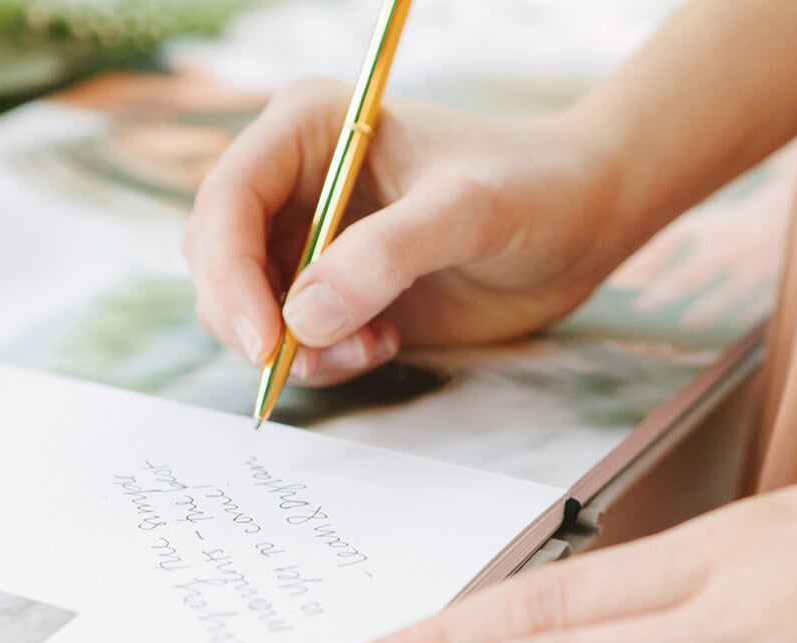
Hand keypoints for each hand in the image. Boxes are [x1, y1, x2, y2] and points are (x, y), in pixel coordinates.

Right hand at [183, 78, 625, 386]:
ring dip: (292, 347)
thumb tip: (304, 318)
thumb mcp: (468, 211)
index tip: (267, 341)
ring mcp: (307, 238)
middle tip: (312, 359)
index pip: (228, 200)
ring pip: (245, 307)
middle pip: (217, 259)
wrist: (579, 222)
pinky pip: (289, 338)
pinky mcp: (331, 289)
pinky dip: (319, 358)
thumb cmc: (533, 188)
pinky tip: (383, 342)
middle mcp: (293, 182)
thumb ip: (386, 256)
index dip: (229, 274)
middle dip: (251, 319)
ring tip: (371, 345)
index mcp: (308, 130)